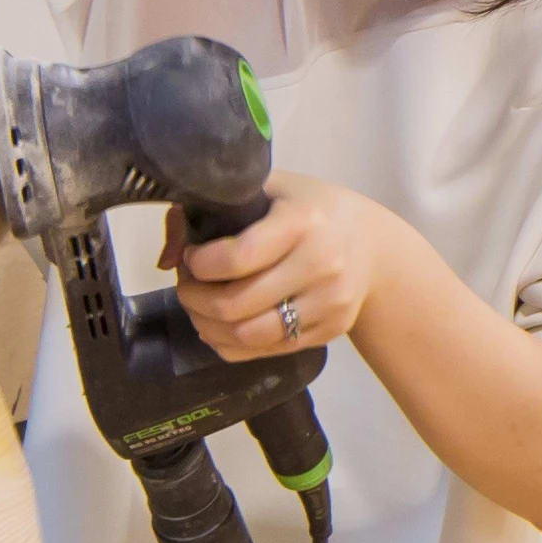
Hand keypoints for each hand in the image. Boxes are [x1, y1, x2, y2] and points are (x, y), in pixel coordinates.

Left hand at [167, 173, 403, 363]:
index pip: (238, 257)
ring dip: (209, 327)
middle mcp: (321, 264)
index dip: (199, 265)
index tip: (191, 257)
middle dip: (195, 299)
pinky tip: (223, 325)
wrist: (372, 245)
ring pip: (248, 336)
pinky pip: (264, 352)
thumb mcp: (270, 189)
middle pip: (236, 304)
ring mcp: (328, 304)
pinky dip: (232, 344)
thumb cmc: (312, 210)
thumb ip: (213, 209)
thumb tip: (168, 258)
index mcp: (303, 221)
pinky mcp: (329, 332)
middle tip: (187, 286)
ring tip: (201, 309)